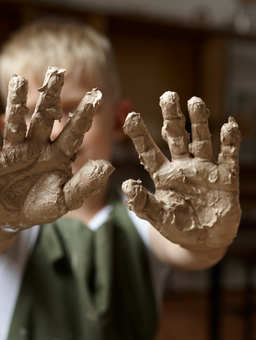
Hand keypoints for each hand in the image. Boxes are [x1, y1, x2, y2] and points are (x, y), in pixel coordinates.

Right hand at [0, 67, 112, 237]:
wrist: (10, 216)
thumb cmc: (40, 209)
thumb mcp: (66, 200)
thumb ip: (85, 184)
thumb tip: (109, 166)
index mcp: (63, 157)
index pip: (76, 132)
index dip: (85, 114)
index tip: (97, 95)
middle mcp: (46, 147)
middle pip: (53, 117)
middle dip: (58, 96)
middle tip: (62, 71)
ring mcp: (27, 146)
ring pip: (33, 117)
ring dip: (37, 96)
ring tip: (43, 74)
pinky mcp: (10, 150)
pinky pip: (13, 126)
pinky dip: (15, 107)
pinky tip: (17, 84)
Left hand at [122, 92, 240, 249]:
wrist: (206, 242)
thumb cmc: (180, 229)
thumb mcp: (160, 219)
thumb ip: (144, 204)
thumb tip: (125, 185)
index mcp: (164, 176)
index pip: (149, 152)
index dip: (140, 135)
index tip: (130, 117)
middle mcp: (184, 167)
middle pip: (177, 138)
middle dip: (172, 118)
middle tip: (168, 96)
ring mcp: (206, 170)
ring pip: (202, 141)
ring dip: (199, 123)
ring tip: (196, 102)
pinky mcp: (226, 178)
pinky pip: (229, 157)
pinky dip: (230, 143)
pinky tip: (228, 127)